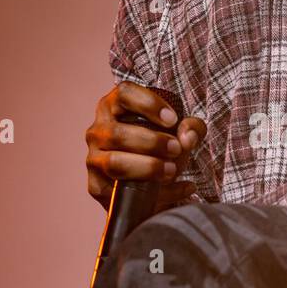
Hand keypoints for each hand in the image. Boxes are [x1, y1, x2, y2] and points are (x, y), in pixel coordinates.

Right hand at [84, 81, 205, 211]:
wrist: (149, 186)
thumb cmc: (161, 150)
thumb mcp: (181, 134)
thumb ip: (192, 129)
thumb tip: (188, 137)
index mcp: (113, 107)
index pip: (123, 94)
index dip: (148, 104)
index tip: (172, 119)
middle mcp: (98, 130)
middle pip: (117, 133)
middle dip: (152, 142)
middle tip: (176, 149)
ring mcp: (93, 159)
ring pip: (114, 162)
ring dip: (147, 167)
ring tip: (172, 170)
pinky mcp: (95, 186)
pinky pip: (120, 191)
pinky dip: (155, 193)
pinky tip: (179, 189)